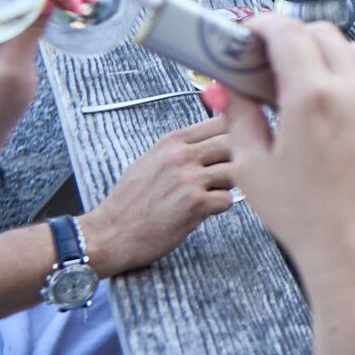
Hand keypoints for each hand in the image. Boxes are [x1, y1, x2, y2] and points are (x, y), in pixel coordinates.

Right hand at [81, 115, 234, 276]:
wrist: (110, 233)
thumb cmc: (129, 201)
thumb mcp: (151, 160)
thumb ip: (181, 147)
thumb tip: (210, 139)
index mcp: (172, 142)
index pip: (220, 121)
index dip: (238, 129)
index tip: (244, 139)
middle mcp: (181, 156)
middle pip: (234, 142)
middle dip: (242, 156)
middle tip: (241, 168)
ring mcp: (190, 179)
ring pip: (237, 170)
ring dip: (233, 183)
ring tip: (217, 190)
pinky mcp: (195, 204)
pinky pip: (229, 199)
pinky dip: (222, 205)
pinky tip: (207, 209)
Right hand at [210, 15, 354, 276]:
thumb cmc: (302, 216)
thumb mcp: (252, 166)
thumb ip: (240, 116)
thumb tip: (231, 88)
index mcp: (313, 97)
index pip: (288, 34)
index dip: (264, 24)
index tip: (250, 31)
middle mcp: (353, 92)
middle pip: (325, 34)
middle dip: (294, 35)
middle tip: (270, 56)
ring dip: (327, 52)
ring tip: (303, 78)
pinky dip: (351, 80)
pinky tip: (331, 108)